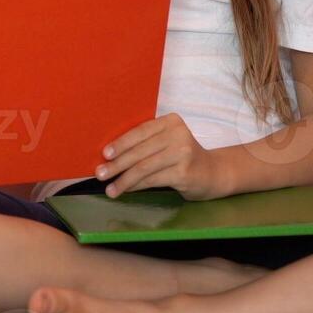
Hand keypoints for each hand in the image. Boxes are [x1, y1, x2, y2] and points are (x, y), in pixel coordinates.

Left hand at [95, 114, 225, 199]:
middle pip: (140, 150)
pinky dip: (136, 186)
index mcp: (171, 121)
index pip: (139, 131)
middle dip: (117, 164)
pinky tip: (126, 190)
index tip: (104, 154)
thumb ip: (145, 144)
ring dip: (124, 180)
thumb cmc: (182, 157)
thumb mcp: (167, 143)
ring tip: (110, 190)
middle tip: (100, 174)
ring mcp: (182, 153)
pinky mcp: (184, 172)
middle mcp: (178, 134)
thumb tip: (110, 156)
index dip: (120, 143)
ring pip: (144, 167)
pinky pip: (152, 179)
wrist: (213, 173)